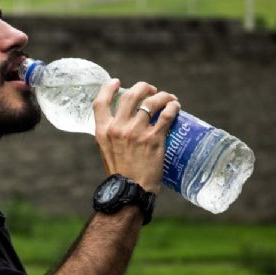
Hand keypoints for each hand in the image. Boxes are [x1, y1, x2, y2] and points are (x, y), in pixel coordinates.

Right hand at [93, 79, 179, 193]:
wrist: (130, 192)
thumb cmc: (120, 175)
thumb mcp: (107, 151)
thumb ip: (111, 136)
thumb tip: (122, 125)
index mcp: (103, 131)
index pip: (100, 102)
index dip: (108, 88)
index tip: (116, 82)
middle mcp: (118, 128)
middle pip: (130, 95)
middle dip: (143, 88)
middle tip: (151, 90)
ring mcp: (136, 132)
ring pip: (151, 102)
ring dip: (162, 96)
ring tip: (168, 98)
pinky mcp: (154, 138)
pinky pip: (166, 115)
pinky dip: (172, 107)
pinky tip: (176, 106)